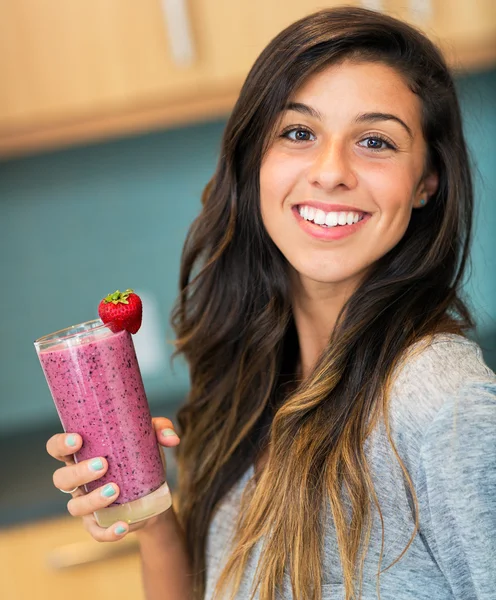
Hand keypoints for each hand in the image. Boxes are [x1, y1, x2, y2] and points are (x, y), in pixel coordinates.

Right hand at [46, 417, 179, 541]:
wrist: (155, 493)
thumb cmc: (142, 457)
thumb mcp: (151, 439)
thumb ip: (161, 429)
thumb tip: (173, 438)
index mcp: (83, 454)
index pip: (57, 448)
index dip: (60, 444)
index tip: (78, 439)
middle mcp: (78, 480)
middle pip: (61, 478)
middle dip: (79, 472)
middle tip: (103, 465)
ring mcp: (86, 504)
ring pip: (74, 506)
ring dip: (92, 500)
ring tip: (115, 490)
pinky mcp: (98, 525)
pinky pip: (96, 533)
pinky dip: (107, 532)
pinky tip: (123, 526)